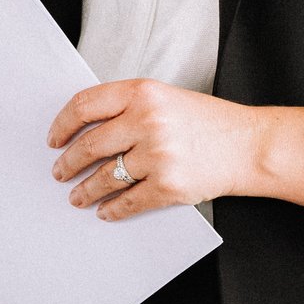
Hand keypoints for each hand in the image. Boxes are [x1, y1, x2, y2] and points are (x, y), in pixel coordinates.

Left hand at [48, 79, 303, 219]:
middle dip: (68, 163)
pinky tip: (105, 211)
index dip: (62, 124)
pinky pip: (128, 202)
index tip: (53, 139)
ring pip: (105, 177)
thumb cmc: (209, 122)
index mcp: (143, 92)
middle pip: (89, 145)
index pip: (85, 105)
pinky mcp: (168, 186)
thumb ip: (128, 106)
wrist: (250, 145)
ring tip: (77, 197)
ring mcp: (158, 155)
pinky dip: (113, 210)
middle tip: (59, 172)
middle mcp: (147, 120)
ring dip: (85, 190)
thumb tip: (83, 129)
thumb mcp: (166, 98)